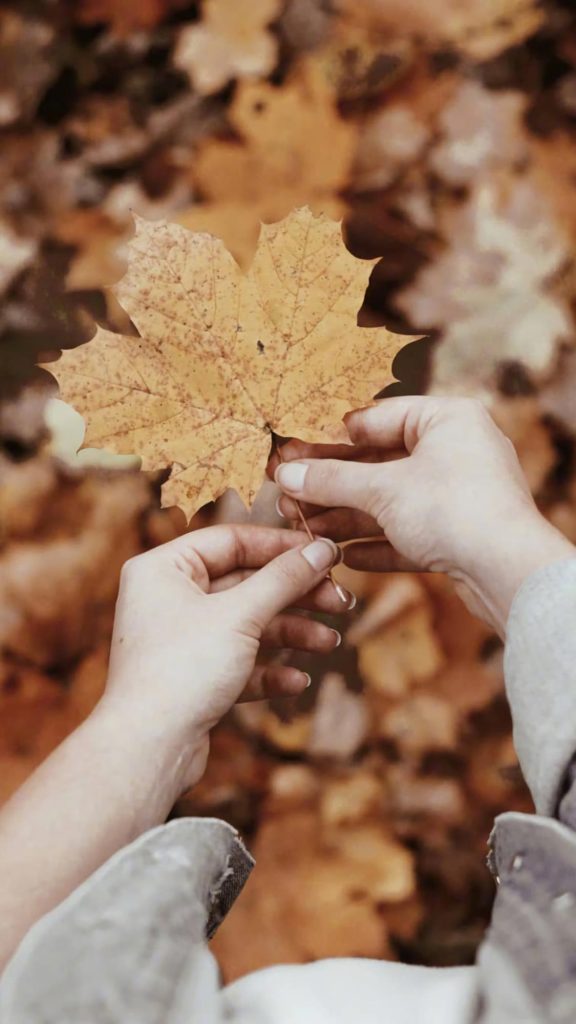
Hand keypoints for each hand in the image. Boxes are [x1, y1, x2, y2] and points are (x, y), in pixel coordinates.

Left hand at [102, 525, 348, 793]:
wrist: (148, 748)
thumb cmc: (182, 669)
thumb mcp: (241, 614)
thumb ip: (285, 578)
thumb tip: (323, 548)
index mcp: (163, 568)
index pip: (232, 541)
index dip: (282, 546)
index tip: (326, 554)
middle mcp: (167, 599)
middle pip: (245, 583)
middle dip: (296, 595)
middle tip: (340, 601)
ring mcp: (179, 640)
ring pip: (247, 625)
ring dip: (291, 633)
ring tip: (330, 643)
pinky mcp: (191, 678)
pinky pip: (238, 662)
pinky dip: (269, 669)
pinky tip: (297, 680)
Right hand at [272, 397, 573, 634]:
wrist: (508, 573)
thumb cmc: (455, 510)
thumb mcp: (382, 489)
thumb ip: (331, 480)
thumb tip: (286, 473)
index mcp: (446, 419)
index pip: (375, 418)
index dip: (329, 438)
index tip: (292, 453)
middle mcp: (457, 450)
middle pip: (379, 464)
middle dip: (332, 485)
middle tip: (288, 494)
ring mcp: (459, 494)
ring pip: (390, 503)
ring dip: (347, 518)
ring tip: (305, 528)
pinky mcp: (460, 535)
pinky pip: (408, 534)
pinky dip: (376, 544)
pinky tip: (344, 557)